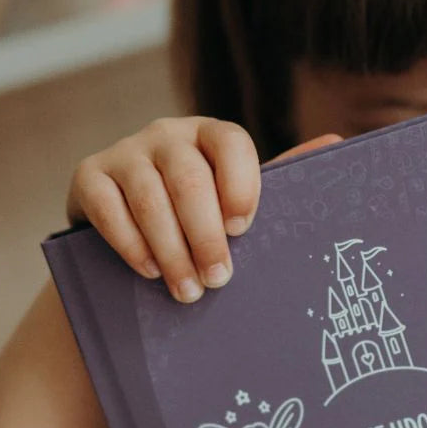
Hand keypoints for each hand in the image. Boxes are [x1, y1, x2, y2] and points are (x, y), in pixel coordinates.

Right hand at [65, 117, 340, 302]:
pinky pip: (107, 206)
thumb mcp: (238, 200)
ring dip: (171, 251)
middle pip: (189, 178)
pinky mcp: (88, 176)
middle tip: (219, 280)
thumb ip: (282, 176)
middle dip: (206, 236)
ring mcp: (125, 152)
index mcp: (210, 136)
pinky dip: (130, 244)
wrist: (132, 234)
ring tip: (188, 292)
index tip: (244, 230)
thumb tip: (338, 140)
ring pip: (149, 198)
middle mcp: (167, 135)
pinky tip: (149, 272)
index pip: (231, 143)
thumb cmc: (202, 219)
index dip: (240, 186)